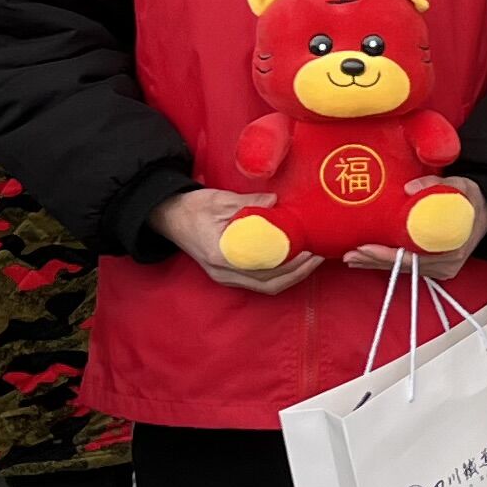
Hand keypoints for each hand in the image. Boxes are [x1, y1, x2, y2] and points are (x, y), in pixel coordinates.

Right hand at [154, 187, 323, 296]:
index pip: (263, 267)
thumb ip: (249, 202)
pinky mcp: (228, 274)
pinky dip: (279, 275)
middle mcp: (223, 272)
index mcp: (221, 255)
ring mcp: (225, 277)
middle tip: (318, 256)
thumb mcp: (219, 200)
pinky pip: (258, 282)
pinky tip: (293, 262)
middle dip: (298, 273)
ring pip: (265, 286)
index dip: (290, 263)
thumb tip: (276, 202)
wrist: (168, 216)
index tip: (309, 250)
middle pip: (268, 284)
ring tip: (311, 261)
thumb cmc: (192, 207)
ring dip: (291, 276)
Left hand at [347, 174, 486, 283]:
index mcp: (452, 249)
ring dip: (376, 264)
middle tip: (349, 254)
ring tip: (351, 258)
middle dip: (374, 261)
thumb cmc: (472, 199)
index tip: (366, 247)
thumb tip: (408, 188)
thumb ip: (435, 184)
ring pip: (403, 269)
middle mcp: (446, 265)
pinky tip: (367, 259)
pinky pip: (407, 266)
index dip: (387, 254)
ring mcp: (440, 268)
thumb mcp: (461, 185)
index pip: (413, 257)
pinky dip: (386, 262)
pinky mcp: (434, 267)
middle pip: (404, 266)